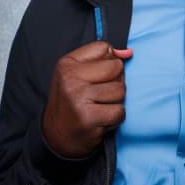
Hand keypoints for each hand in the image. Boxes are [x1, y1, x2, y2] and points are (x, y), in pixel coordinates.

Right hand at [42, 41, 132, 157]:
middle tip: (100, 94)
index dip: (108, 62)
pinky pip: (119, 111)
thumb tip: (129, 52)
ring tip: (100, 107)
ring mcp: (79, 98)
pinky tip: (101, 119)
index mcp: (67, 64)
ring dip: (116, 101)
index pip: (105, 47)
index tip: (98, 75)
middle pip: (117, 67)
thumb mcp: (78, 72)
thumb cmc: (72, 100)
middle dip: (115, 81)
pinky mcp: (88, 118)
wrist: (56, 137)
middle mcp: (70, 79)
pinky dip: (115, 117)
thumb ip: (103, 57)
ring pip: (121, 90)